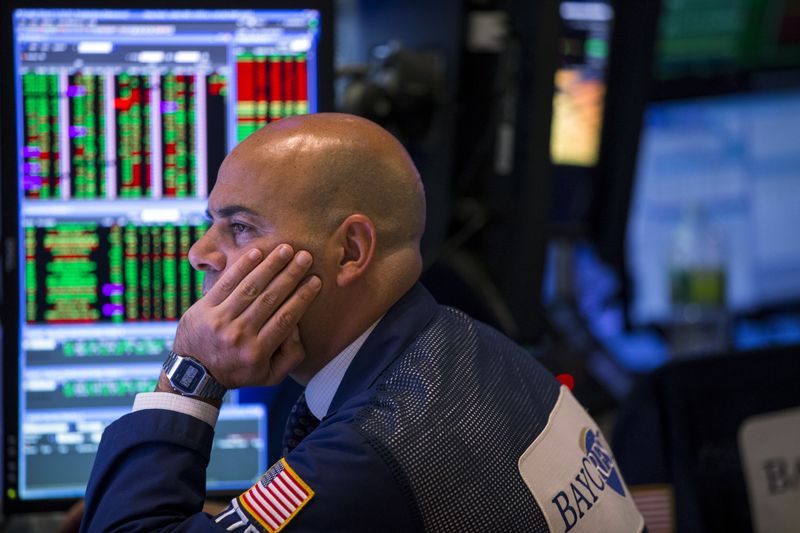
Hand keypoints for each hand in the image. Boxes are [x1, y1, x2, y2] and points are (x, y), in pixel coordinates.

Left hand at [172, 245, 320, 388]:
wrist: (194, 374)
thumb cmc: (239, 371)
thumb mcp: (270, 376)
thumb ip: (291, 356)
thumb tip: (296, 327)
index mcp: (257, 351)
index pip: (286, 317)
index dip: (303, 297)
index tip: (316, 280)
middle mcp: (239, 334)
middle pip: (270, 298)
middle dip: (291, 275)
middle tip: (305, 257)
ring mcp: (220, 320)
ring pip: (250, 287)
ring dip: (270, 265)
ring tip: (286, 249)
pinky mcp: (204, 308)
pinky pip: (226, 283)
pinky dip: (242, 267)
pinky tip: (257, 253)